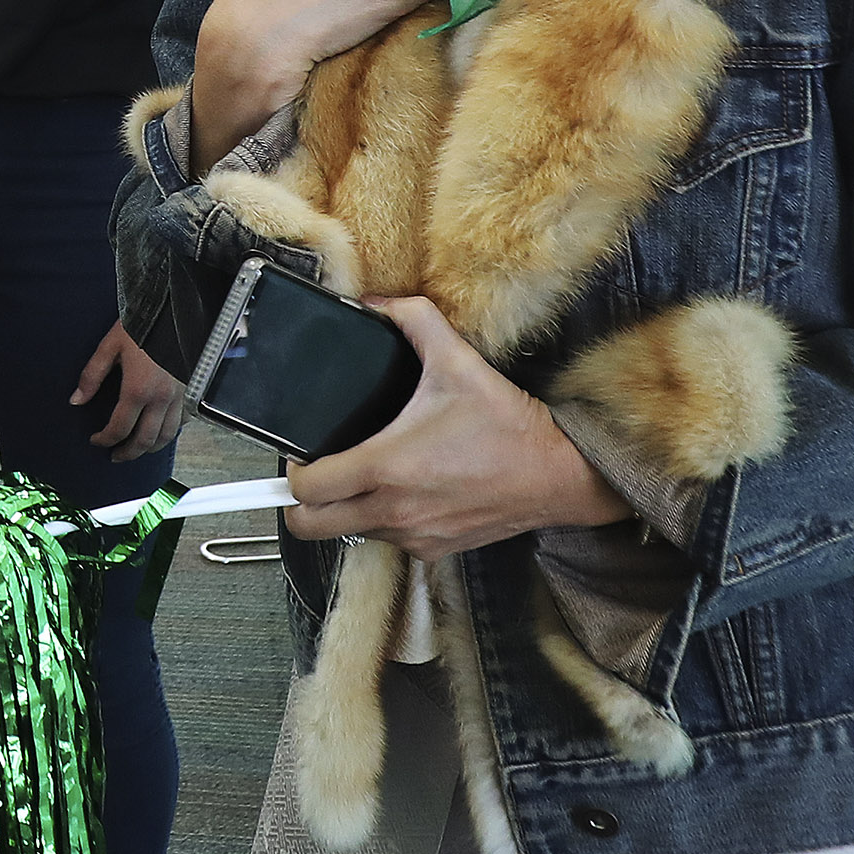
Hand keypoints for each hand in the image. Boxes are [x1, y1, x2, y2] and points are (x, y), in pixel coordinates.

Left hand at [74, 320, 184, 454]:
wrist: (175, 307)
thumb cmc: (144, 323)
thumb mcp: (110, 346)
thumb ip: (92, 375)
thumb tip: (76, 399)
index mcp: (138, 389)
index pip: (119, 428)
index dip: (105, 439)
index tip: (96, 440)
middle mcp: (162, 398)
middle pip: (145, 440)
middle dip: (128, 453)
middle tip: (115, 456)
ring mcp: (180, 396)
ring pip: (167, 435)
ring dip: (150, 447)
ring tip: (136, 448)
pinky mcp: (190, 389)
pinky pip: (183, 421)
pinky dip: (170, 431)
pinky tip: (160, 429)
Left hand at [282, 296, 626, 558]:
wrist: (559, 474)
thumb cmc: (508, 425)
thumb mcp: (458, 361)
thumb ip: (414, 321)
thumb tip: (377, 302)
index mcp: (386, 467)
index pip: (305, 489)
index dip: (294, 471)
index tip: (305, 453)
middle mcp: (393, 510)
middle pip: (310, 526)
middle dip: (303, 504)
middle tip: (318, 473)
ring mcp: (413, 535)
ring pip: (350, 534)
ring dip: (346, 511)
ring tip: (363, 478)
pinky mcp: (435, 551)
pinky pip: (389, 542)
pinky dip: (384, 522)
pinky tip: (401, 494)